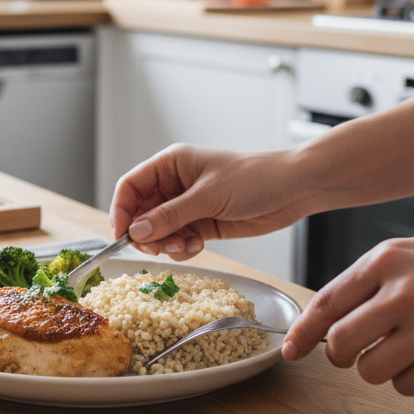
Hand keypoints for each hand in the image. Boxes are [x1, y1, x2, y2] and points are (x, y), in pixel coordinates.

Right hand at [110, 144, 305, 259]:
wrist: (293, 190)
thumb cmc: (254, 178)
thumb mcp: (208, 197)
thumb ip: (170, 216)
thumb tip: (136, 231)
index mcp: (170, 165)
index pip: (130, 186)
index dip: (121, 210)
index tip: (121, 234)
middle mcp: (174, 185)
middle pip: (140, 213)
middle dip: (146, 233)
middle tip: (157, 247)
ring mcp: (188, 206)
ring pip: (158, 231)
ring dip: (166, 243)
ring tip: (185, 244)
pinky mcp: (201, 225)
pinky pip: (178, 241)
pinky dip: (183, 248)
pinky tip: (198, 244)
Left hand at [283, 227, 413, 394]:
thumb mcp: (402, 255)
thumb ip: (362, 284)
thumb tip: (321, 323)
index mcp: (384, 261)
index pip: (326, 303)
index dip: (302, 332)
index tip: (291, 349)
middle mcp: (405, 292)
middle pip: (341, 343)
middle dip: (340, 354)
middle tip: (353, 350)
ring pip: (371, 371)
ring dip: (377, 367)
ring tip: (400, 348)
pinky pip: (407, 386)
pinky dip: (408, 379)